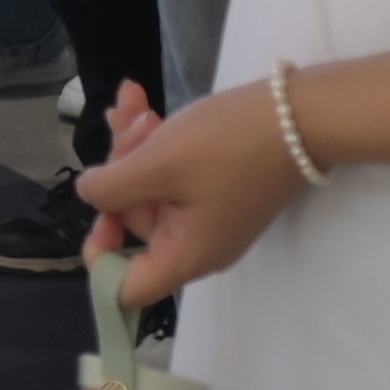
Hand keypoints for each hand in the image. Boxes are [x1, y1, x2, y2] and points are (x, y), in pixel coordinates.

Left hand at [77, 75, 310, 298]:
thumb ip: (111, 189)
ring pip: (149, 186)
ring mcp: (208, 215)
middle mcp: (196, 244)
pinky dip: (153, 142)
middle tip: (126, 123)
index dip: (101, 257)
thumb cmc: (227, 145)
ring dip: (134, 145)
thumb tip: (89, 196)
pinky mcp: (217, 188)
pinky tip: (137, 101)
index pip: (127, 288)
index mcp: (184, 255)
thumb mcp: (158, 164)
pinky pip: (171, 173)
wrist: (300, 115)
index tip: (98, 210)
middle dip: (120, 168)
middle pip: (134, 220)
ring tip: (134, 101)